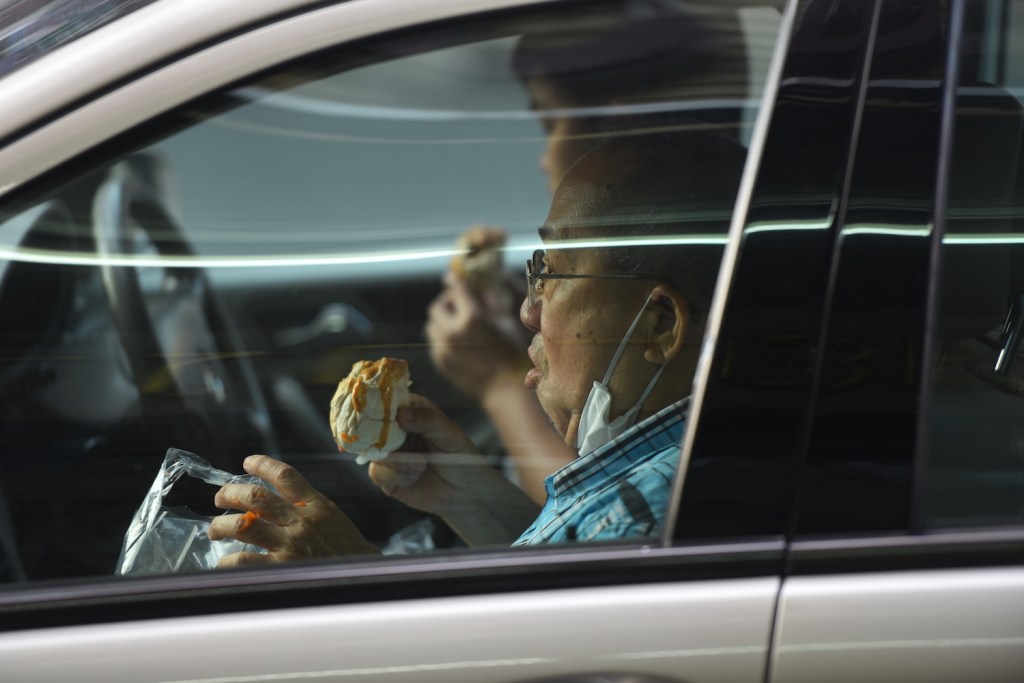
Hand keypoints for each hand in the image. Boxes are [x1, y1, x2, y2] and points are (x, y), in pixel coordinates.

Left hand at [208, 455, 377, 566]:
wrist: (362, 578)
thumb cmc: (347, 550)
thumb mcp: (331, 518)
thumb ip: (305, 507)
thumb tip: (272, 501)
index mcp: (316, 505)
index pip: (286, 475)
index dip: (262, 465)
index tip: (247, 462)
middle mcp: (301, 522)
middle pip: (256, 497)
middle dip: (231, 493)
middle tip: (220, 497)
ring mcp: (289, 545)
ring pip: (243, 525)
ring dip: (221, 524)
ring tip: (215, 528)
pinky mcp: (281, 569)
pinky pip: (243, 560)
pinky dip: (228, 559)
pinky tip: (225, 560)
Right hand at [370, 394, 540, 545]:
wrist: (466, 492)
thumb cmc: (462, 457)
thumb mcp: (449, 433)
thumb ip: (427, 420)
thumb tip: (402, 413)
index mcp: (411, 411)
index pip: (386, 400)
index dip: (376, 402)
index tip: (374, 408)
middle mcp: (395, 430)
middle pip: (371, 425)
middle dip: (377, 434)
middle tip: (393, 441)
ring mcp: (389, 453)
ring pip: (373, 451)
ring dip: (397, 461)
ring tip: (421, 465)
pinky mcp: (387, 476)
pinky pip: (377, 472)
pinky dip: (396, 476)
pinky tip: (414, 477)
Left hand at [426, 273, 529, 400]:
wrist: (504, 389)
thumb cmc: (512, 355)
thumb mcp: (507, 324)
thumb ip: (492, 304)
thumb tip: (484, 291)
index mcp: (472, 317)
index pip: (456, 289)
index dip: (454, 280)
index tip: (453, 276)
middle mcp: (452, 331)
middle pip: (437, 306)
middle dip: (446, 302)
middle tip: (457, 304)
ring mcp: (443, 348)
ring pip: (431, 325)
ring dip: (441, 321)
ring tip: (456, 324)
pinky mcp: (439, 361)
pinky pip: (434, 342)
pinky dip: (442, 338)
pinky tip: (457, 342)